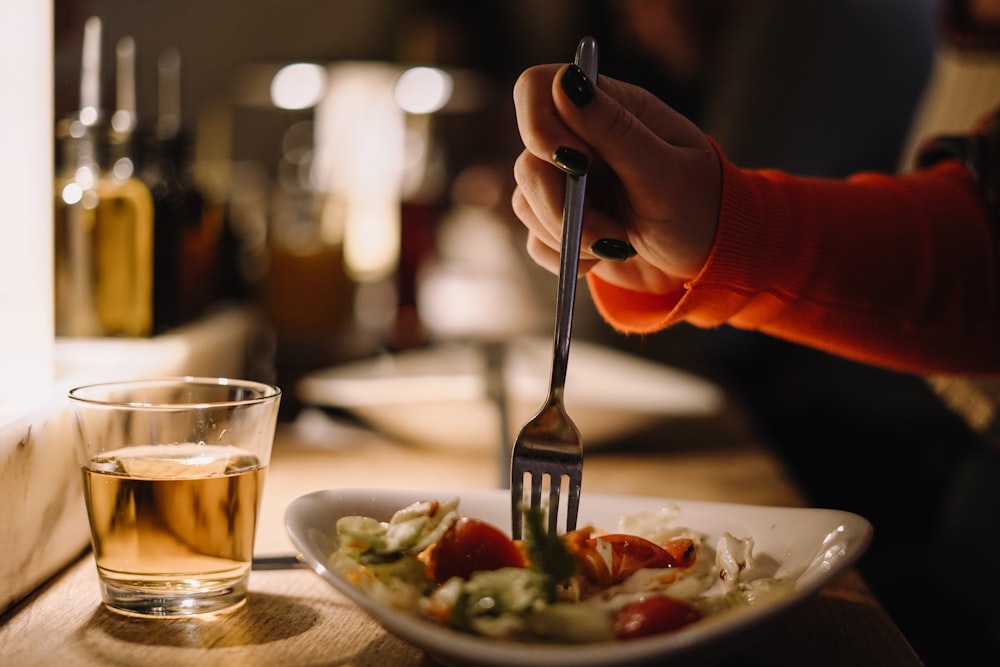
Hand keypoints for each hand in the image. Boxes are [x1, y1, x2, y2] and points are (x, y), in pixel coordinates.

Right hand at [511, 63, 720, 295]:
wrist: (708, 260)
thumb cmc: (701, 207)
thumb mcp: (665, 169)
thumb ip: (614, 128)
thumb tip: (567, 82)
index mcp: (609, 109)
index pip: (539, 89)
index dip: (537, 124)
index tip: (571, 162)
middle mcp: (581, 140)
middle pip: (528, 162)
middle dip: (561, 208)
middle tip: (608, 235)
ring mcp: (568, 183)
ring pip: (526, 203)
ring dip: (569, 236)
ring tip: (617, 244)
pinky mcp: (563, 222)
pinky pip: (535, 240)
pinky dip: (566, 257)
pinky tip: (602, 256)